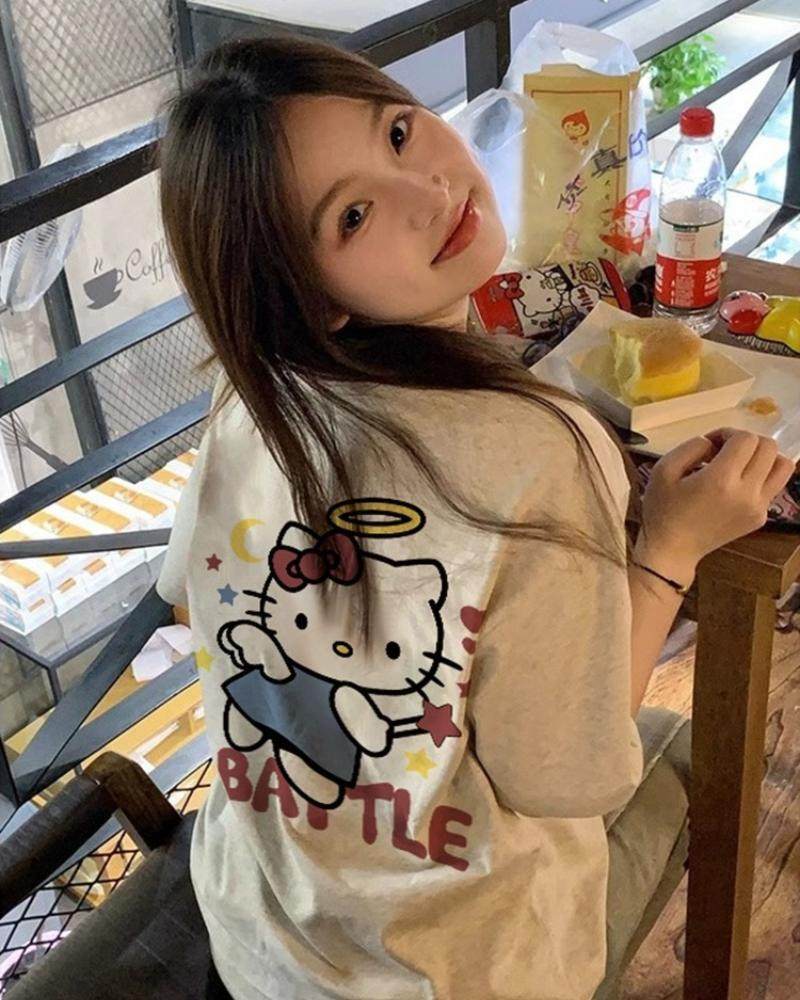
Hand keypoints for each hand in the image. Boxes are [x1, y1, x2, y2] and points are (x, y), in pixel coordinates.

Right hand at [638, 429, 794, 578]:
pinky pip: (773, 486)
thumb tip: (715, 443)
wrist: (672, 550)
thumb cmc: (662, 509)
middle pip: (769, 448)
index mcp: (720, 480)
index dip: (728, 433)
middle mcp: (746, 493)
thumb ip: (692, 446)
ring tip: (741, 464)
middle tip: (725, 452)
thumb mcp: (663, 469)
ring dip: (764, 457)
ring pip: (784, 466)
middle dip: (747, 442)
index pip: (746, 439)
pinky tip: (735, 486)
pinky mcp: (760, 518)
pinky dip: (759, 478)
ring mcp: (757, 508)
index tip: (712, 444)